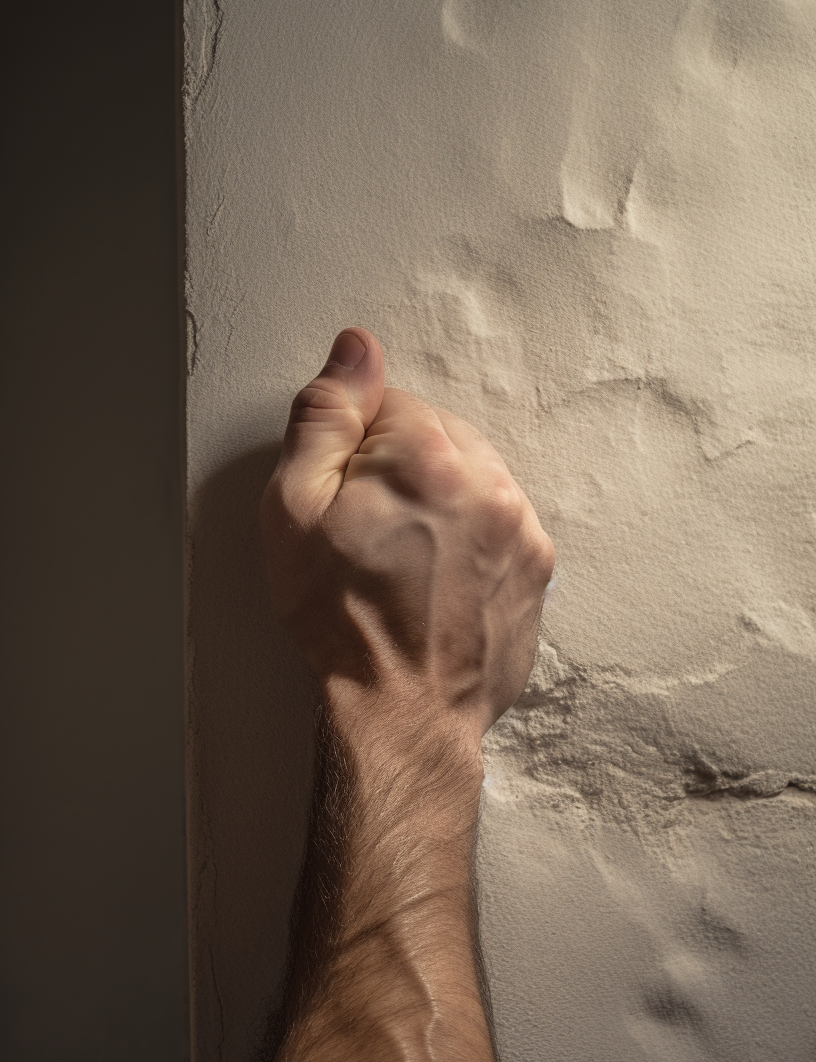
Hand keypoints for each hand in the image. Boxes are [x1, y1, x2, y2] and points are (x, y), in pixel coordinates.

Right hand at [260, 327, 554, 741]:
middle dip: (402, 470)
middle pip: (439, 436)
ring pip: (473, 477)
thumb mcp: (292, 510)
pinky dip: (470, 538)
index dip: (355, 450)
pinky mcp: (538, 567)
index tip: (344, 501)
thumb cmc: (342, 622)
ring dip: (440, 501)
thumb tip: (355, 348)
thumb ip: (325, 415)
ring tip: (404, 561)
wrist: (403, 712)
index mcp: (428, 457)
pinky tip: (436, 579)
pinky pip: (500, 521)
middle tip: (369, 535)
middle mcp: (489, 483)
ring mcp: (522, 527)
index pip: (390, 403)